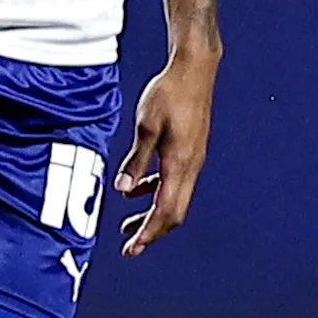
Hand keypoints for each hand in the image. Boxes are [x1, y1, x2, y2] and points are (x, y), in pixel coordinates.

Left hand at [115, 49, 217, 255]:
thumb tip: (123, 190)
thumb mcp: (146, 127)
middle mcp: (191, 166)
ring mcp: (193, 158)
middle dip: (152, 232)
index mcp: (180, 163)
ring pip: (175, 198)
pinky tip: (137, 189)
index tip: (133, 249)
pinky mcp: (190, 149)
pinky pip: (175, 181)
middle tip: (131, 247)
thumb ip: (135, 160)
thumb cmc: (169, 92)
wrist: (194, 68)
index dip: (149, 233)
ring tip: (130, 225)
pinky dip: (156, 192)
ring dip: (153, 214)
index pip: (166, 211)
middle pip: (174, 212)